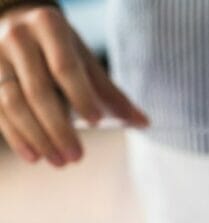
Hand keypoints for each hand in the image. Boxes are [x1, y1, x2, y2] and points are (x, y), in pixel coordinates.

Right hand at [0, 4, 147, 165]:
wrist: (16, 24)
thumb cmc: (59, 48)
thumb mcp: (85, 60)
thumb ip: (109, 92)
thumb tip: (143, 123)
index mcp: (48, 26)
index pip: (64, 67)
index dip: (80, 96)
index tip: (96, 122)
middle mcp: (17, 38)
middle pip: (38, 91)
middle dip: (58, 129)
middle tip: (77, 157)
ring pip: (13, 103)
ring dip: (38, 138)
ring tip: (59, 162)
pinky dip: (16, 137)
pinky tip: (34, 156)